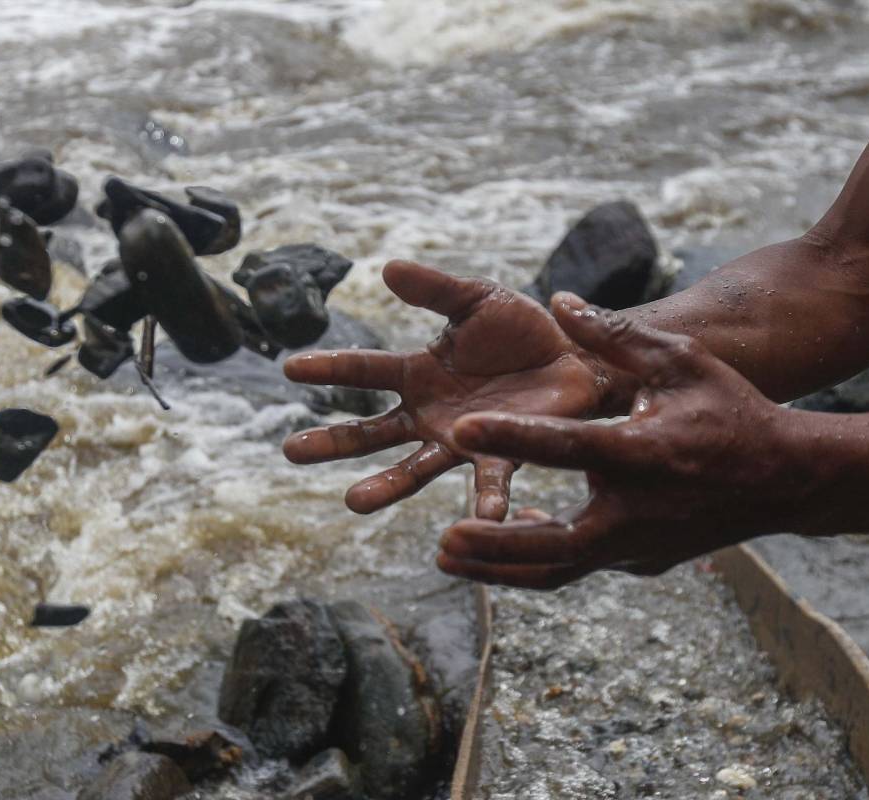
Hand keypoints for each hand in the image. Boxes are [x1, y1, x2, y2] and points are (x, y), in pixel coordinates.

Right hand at [282, 260, 608, 519]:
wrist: (577, 357)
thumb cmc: (522, 329)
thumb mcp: (476, 300)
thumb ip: (435, 290)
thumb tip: (386, 268)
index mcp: (417, 372)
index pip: (363, 370)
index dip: (328, 368)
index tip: (290, 368)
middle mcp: (427, 413)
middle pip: (370, 432)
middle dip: (331, 442)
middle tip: (290, 451)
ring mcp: (459, 440)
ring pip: (412, 468)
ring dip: (384, 486)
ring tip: (352, 502)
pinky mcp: (500, 454)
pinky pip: (489, 480)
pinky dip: (485, 500)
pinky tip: (483, 518)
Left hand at [438, 293, 814, 587]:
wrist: (787, 479)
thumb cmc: (732, 411)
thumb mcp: (681, 362)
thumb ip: (617, 336)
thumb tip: (558, 301)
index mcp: (644, 452)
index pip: (567, 445)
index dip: (512, 437)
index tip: (461, 430)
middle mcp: (638, 510)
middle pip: (555, 546)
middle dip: (494, 549)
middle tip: (439, 542)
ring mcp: (639, 546)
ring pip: (559, 571)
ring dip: (499, 569)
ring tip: (445, 556)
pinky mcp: (639, 562)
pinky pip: (578, 566)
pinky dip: (535, 558)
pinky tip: (499, 543)